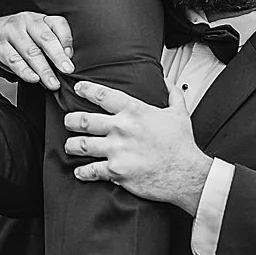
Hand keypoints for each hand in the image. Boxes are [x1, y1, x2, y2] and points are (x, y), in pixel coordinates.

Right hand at [0, 11, 74, 89]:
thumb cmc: (10, 41)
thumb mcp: (30, 39)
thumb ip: (46, 51)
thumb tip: (63, 70)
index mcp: (38, 19)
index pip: (58, 24)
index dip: (67, 40)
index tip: (71, 57)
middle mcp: (25, 21)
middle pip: (46, 39)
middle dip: (58, 57)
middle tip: (67, 71)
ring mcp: (9, 30)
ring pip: (31, 51)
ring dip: (43, 69)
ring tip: (52, 83)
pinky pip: (13, 58)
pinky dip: (24, 70)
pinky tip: (33, 79)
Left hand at [63, 82, 210, 212]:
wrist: (186, 173)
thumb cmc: (182, 145)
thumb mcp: (179, 113)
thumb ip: (172, 94)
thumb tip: (167, 81)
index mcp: (134, 111)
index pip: (102, 95)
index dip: (86, 90)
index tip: (78, 89)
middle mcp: (121, 129)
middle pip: (84, 120)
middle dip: (71, 120)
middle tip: (68, 122)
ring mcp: (116, 150)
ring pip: (81, 145)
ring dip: (72, 145)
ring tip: (70, 146)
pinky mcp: (116, 171)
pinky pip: (91, 170)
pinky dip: (82, 171)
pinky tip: (79, 171)